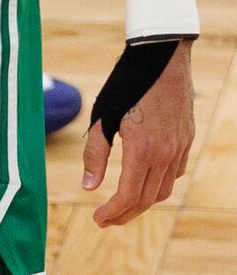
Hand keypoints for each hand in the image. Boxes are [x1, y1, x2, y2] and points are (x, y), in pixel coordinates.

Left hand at [82, 41, 194, 225]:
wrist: (161, 55)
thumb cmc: (127, 82)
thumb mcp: (103, 115)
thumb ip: (95, 152)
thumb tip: (88, 187)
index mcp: (142, 150)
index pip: (128, 197)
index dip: (112, 213)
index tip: (97, 219)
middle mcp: (165, 154)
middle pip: (146, 199)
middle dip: (125, 214)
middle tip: (106, 218)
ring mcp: (179, 147)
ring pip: (163, 189)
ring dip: (143, 201)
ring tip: (124, 203)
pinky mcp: (186, 138)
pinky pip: (176, 172)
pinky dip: (160, 183)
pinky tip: (146, 178)